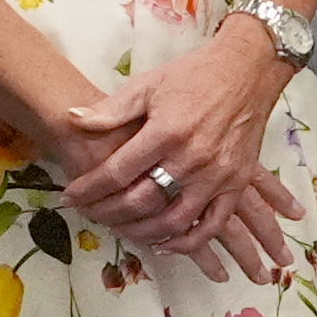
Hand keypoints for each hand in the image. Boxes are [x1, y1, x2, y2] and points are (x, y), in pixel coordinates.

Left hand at [51, 25, 307, 280]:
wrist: (247, 72)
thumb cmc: (193, 76)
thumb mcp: (148, 84)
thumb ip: (111, 109)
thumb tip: (72, 119)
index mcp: (166, 132)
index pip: (118, 172)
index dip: (89, 189)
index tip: (69, 198)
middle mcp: (192, 159)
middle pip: (142, 201)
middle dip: (108, 213)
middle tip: (90, 214)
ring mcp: (217, 176)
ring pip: (174, 220)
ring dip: (142, 232)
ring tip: (120, 229)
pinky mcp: (236, 183)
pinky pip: (212, 224)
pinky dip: (187, 241)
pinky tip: (165, 243)